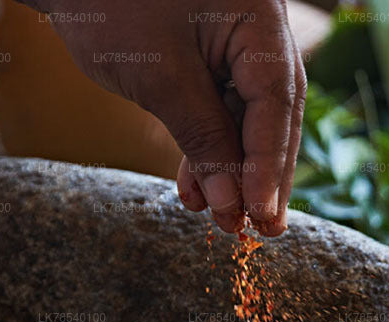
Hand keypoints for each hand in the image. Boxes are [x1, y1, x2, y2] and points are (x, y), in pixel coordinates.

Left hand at [25, 1, 305, 234]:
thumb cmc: (111, 7)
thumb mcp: (160, 78)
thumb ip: (202, 138)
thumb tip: (231, 203)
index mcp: (259, 19)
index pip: (276, 101)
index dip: (269, 164)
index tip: (261, 214)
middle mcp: (259, 29)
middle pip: (273, 113)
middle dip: (262, 175)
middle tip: (262, 232)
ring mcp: (237, 43)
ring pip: (247, 118)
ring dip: (233, 170)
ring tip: (224, 220)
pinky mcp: (211, 58)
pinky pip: (221, 110)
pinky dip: (209, 149)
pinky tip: (196, 190)